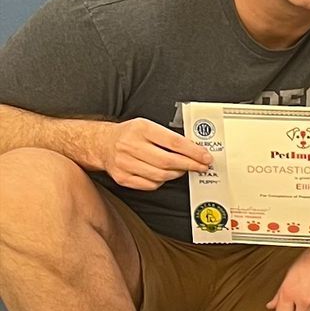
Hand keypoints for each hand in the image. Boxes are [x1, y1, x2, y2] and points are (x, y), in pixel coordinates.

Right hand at [95, 118, 211, 190]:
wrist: (101, 144)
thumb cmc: (130, 134)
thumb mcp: (148, 126)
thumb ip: (169, 136)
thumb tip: (196, 150)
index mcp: (141, 129)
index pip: (174, 142)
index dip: (194, 152)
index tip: (206, 157)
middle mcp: (130, 145)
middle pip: (168, 161)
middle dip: (190, 165)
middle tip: (201, 166)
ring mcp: (124, 163)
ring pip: (160, 175)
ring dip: (177, 174)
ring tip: (184, 169)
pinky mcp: (122, 177)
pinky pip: (150, 185)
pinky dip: (162, 182)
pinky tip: (165, 175)